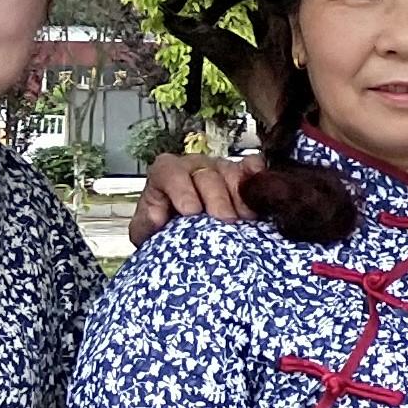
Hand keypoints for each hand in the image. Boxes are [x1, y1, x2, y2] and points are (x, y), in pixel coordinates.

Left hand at [126, 149, 253, 244]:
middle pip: (207, 175)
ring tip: (245, 220)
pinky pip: (254, 167)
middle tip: (224, 222)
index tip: (190, 211)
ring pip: (233, 173)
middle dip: (216, 199)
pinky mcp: (245, 176)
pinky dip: (258, 176)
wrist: (187, 240)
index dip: (181, 189)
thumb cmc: (165, 230)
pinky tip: (261, 195)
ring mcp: (222, 169)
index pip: (169, 171)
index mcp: (167, 174)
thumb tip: (157, 215)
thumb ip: (145, 223)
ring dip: (240, 198)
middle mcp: (195, 167)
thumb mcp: (146, 231)